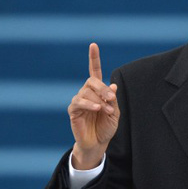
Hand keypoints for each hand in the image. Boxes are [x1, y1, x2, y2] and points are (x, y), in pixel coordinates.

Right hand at [68, 43, 119, 168]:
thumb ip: (113, 100)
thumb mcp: (114, 113)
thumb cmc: (106, 127)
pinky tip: (97, 108)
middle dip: (103, 88)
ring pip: (87, 91)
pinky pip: (79, 102)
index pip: (94, 71)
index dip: (94, 58)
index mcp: (98, 91)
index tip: (93, 45)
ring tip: (106, 110)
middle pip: (92, 81)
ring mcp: (79, 101)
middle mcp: (87, 93)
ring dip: (99, 100)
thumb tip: (113, 85)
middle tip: (111, 99)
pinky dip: (89, 104)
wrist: (97, 143)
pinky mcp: (73, 110)